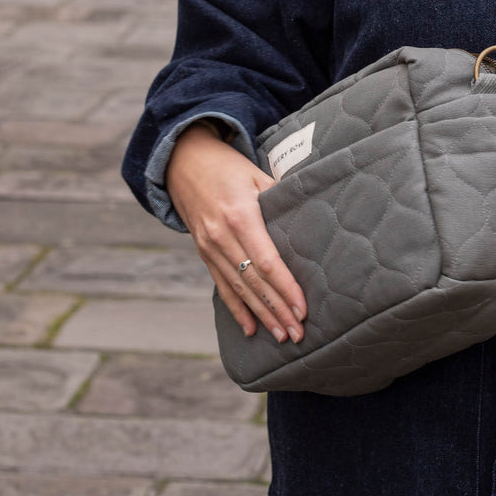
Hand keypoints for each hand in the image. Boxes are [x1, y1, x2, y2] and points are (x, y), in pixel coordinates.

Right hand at [166, 123, 306, 342]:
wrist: (183, 159)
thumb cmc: (228, 165)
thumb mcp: (257, 174)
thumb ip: (282, 196)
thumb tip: (312, 216)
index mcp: (240, 216)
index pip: (268, 262)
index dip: (286, 288)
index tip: (303, 308)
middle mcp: (222, 237)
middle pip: (255, 282)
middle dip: (278, 310)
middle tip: (298, 334)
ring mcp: (209, 247)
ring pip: (240, 289)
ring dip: (262, 315)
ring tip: (281, 336)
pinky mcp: (203, 252)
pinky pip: (222, 286)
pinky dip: (236, 309)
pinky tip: (250, 328)